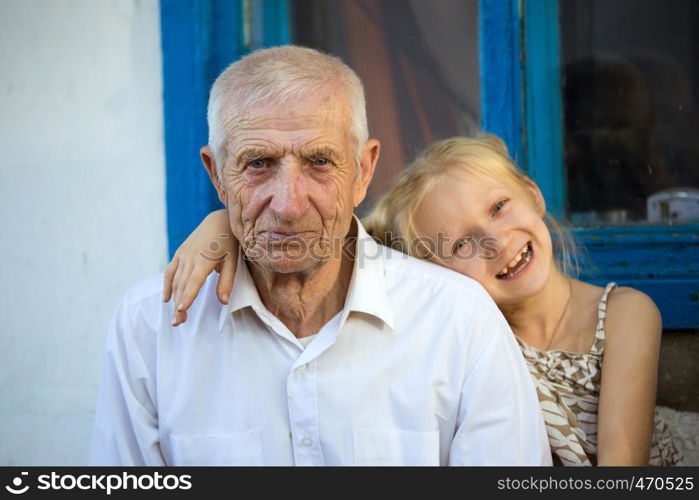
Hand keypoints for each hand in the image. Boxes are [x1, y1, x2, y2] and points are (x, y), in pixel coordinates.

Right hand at [162, 209, 237, 325]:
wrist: (218, 221)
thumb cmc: (228, 243)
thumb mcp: (233, 261)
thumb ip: (227, 281)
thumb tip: (223, 301)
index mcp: (204, 259)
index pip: (194, 281)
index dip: (187, 296)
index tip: (181, 309)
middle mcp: (190, 257)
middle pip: (182, 285)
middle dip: (179, 305)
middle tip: (178, 322)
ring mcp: (182, 255)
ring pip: (175, 280)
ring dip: (174, 299)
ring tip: (176, 317)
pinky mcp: (179, 254)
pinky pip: (170, 271)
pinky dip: (167, 285)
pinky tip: (166, 299)